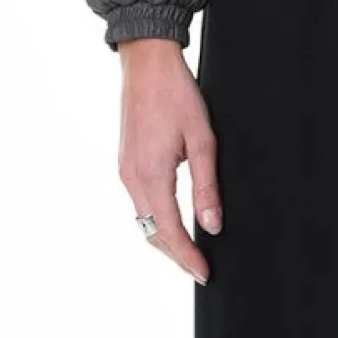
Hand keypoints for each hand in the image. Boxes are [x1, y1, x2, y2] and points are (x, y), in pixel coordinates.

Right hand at [116, 38, 221, 283]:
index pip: (169, 231)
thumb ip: (206, 186)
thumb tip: (212, 226)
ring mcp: (125, 170)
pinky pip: (139, 203)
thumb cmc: (177, 94)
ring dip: (165, 238)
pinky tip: (172, 220)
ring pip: (144, 219)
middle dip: (176, 255)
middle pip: (152, 232)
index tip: (205, 274)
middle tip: (200, 269)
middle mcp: (132, 178)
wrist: (147, 62)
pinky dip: (156, 219)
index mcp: (150, 175)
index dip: (188, 257)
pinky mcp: (126, 162)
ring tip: (190, 251)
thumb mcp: (202, 139)